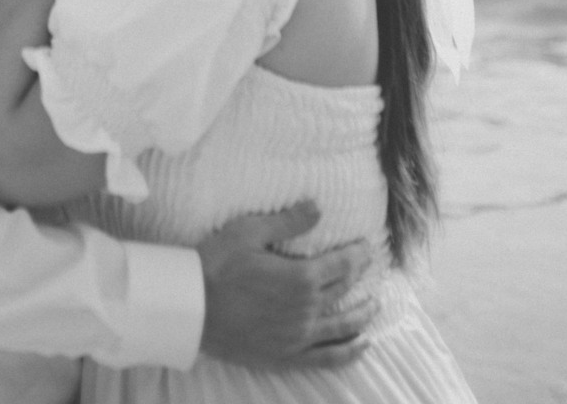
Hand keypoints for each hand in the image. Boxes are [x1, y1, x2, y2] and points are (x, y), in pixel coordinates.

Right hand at [198, 202, 375, 369]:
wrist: (192, 308)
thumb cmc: (218, 264)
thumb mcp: (250, 231)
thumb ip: (288, 221)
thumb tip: (318, 207)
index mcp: (301, 278)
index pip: (342, 265)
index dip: (358, 255)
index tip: (368, 248)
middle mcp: (307, 311)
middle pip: (343, 292)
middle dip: (360, 278)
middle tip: (369, 268)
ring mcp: (298, 338)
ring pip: (342, 328)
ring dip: (362, 317)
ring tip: (374, 307)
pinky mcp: (286, 357)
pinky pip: (327, 359)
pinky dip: (348, 353)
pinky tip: (361, 347)